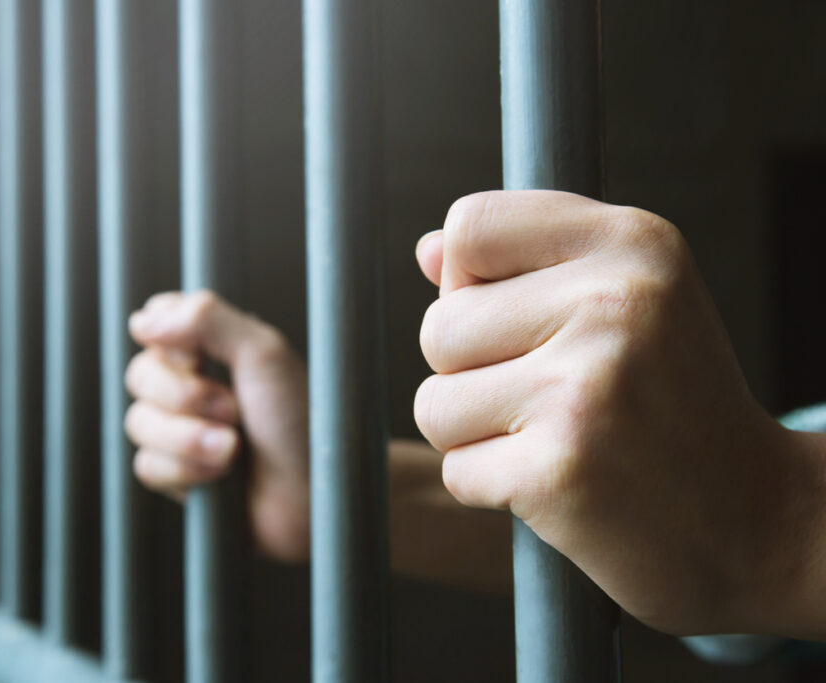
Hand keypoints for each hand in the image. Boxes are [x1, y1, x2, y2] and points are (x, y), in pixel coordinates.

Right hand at [124, 290, 309, 560]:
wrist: (313, 494)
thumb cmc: (302, 421)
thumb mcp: (264, 354)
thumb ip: (205, 319)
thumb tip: (142, 320)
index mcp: (214, 346)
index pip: (155, 322)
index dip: (167, 340)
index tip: (199, 355)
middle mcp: (192, 384)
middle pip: (140, 374)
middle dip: (184, 396)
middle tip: (234, 409)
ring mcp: (181, 430)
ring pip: (138, 422)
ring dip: (188, 437)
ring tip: (233, 448)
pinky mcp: (176, 473)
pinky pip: (147, 464)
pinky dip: (186, 469)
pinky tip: (221, 475)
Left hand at [414, 190, 825, 636]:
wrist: (758, 520)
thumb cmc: (672, 399)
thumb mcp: (630, 297)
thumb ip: (525, 261)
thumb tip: (427, 251)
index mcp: (632, 243)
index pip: (469, 227)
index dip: (468, 281)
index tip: (520, 320)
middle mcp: (614, 305)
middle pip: (440, 327)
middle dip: (471, 373)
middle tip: (550, 397)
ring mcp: (586, 390)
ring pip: (435, 403)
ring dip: (475, 434)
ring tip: (552, 438)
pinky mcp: (559, 471)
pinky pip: (456, 471)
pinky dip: (492, 486)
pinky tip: (558, 483)